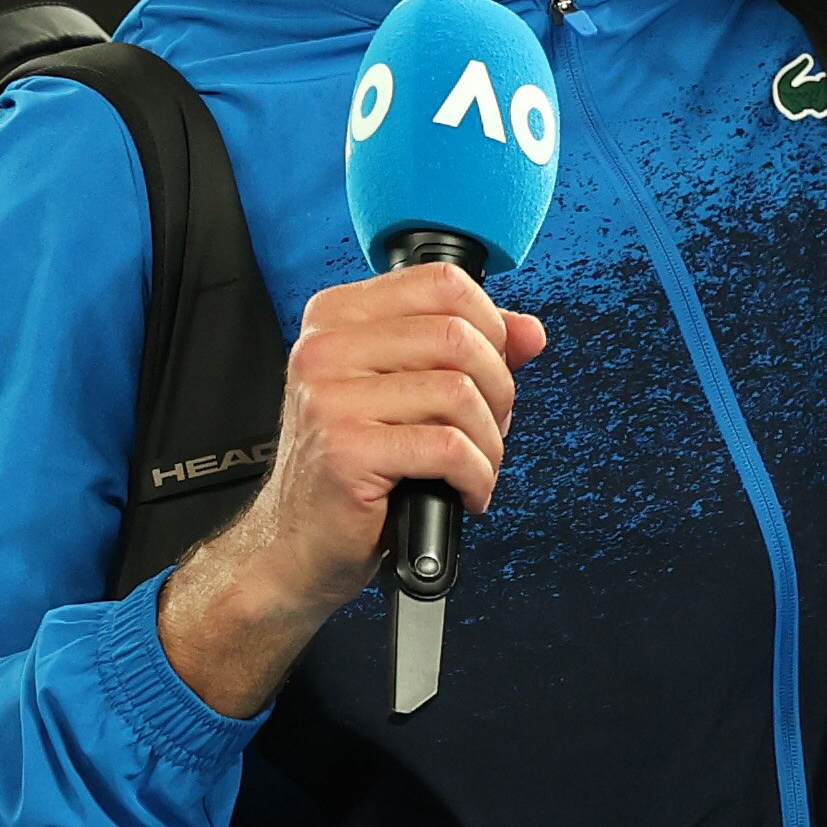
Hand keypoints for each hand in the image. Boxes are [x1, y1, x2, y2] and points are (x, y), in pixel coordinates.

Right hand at [158, 261, 546, 717]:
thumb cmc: (354, 469)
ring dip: (489, 441)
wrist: (296, 544)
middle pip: (457, 335)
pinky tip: (464, 493)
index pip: (441, 283)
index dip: (490, 326)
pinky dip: (476, 476)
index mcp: (336, 318)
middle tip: (488, 429)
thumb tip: (530, 331)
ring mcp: (329, 397)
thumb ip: (468, 352)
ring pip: (459, 391)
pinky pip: (448, 447)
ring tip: (476, 467)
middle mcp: (324, 348)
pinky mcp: (346, 449)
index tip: (491, 370)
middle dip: (498, 389)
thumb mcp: (407, 394)